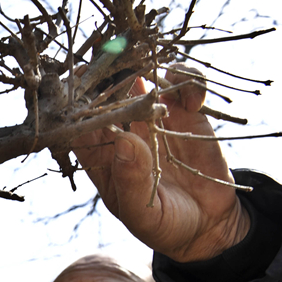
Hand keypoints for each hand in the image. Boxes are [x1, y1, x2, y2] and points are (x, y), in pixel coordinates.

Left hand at [72, 64, 249, 261]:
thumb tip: (123, 140)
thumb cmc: (163, 225)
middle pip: (107, 95)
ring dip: (148, 68)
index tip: (77, 85)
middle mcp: (123, 133)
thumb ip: (131, 181)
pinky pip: (183, 84)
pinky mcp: (186, 113)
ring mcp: (153, 120)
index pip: (78, 126)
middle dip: (107, 75)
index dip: (73, 105)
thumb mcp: (143, 214)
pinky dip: (187, 80)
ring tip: (159, 75)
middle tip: (117, 57)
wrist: (207, 224)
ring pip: (143, 80)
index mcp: (101, 158)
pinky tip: (194, 99)